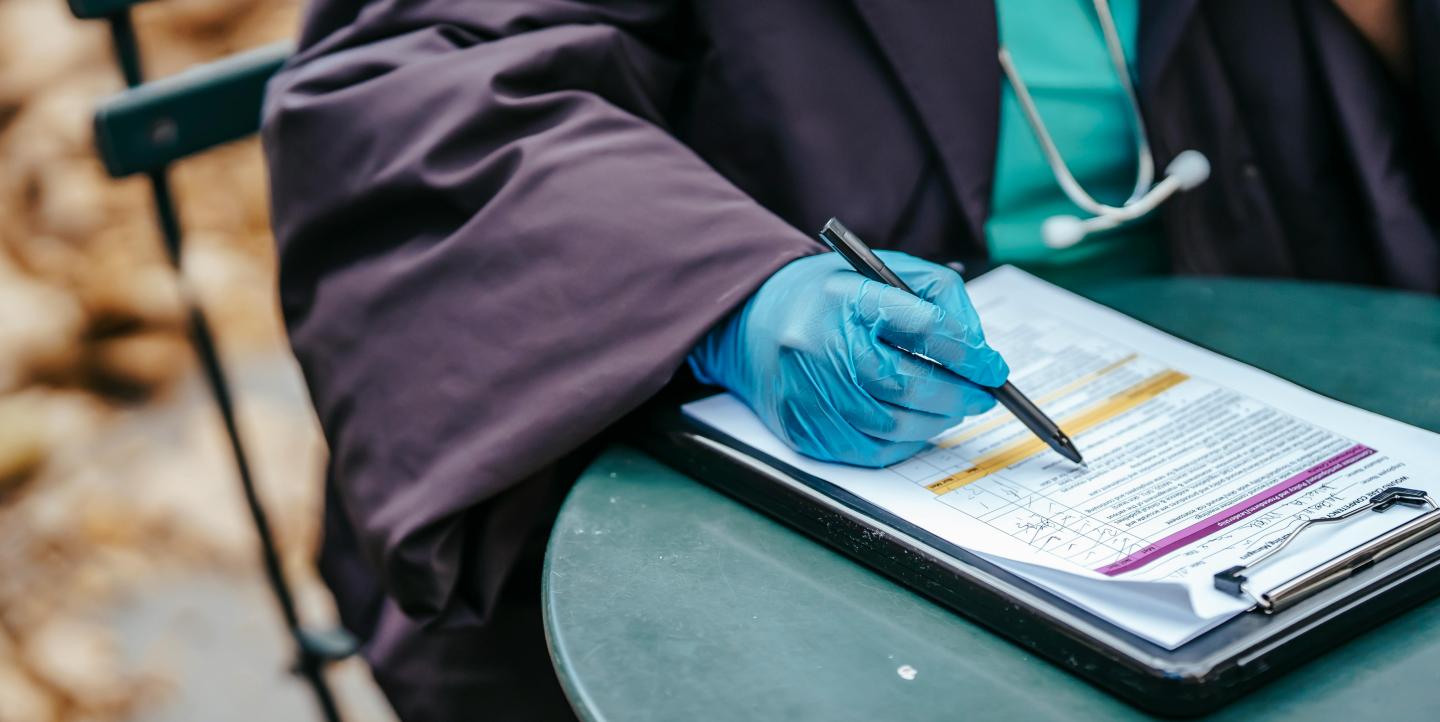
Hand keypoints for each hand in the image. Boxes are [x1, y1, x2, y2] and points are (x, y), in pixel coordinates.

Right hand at [689, 251, 1008, 466]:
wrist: (754, 323)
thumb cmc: (829, 299)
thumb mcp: (883, 273)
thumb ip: (939, 297)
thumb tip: (977, 349)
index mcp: (846, 297)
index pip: (921, 325)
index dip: (967, 352)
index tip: (993, 368)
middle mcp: (821, 346)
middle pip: (907, 383)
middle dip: (957, 394)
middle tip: (982, 396)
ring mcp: (808, 393)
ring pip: (893, 425)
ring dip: (935, 421)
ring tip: (951, 408)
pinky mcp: (804, 429)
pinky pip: (869, 450)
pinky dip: (904, 442)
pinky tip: (914, 424)